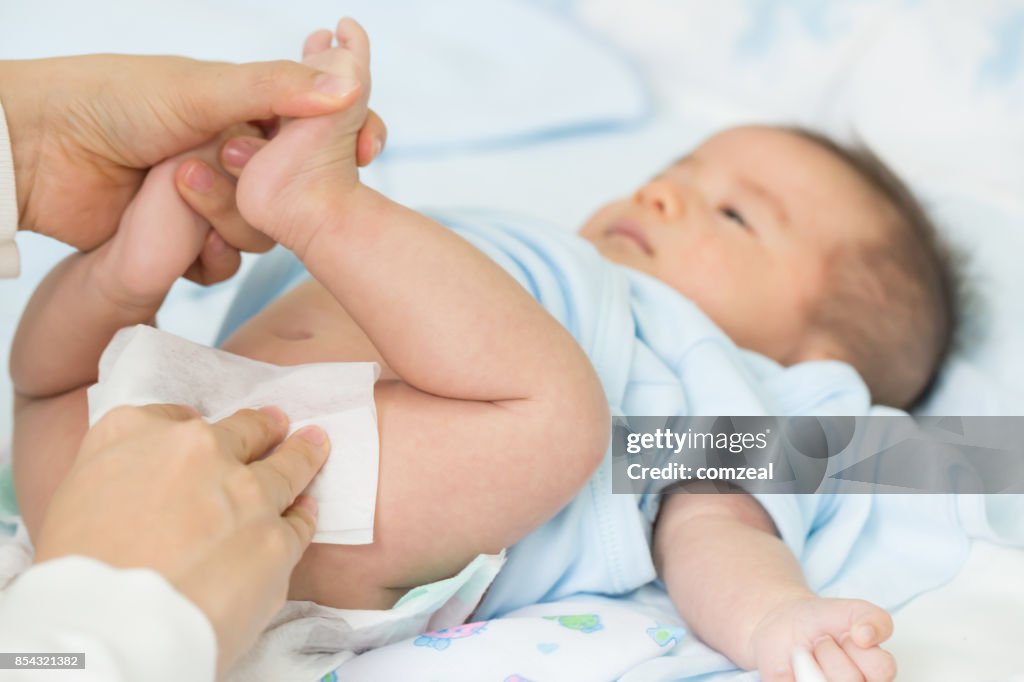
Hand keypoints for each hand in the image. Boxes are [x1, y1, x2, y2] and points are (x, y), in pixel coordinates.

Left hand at [0, 54, 385, 249]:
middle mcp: (234, 158)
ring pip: (262, 235)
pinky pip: (223, 266)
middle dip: (270, 190)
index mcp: (245, 112)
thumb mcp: (201, 88)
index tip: (366, 150)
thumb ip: (276, 90)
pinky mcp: (183, 244)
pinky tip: (178, 237)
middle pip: (293, 195)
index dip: (345, 142)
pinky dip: (206, 258)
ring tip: (178, 185)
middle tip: (226, 162)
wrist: (37, 147)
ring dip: (228, 220)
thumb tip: (349, 88)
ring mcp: (209, 202)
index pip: (316, 131)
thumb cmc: (114, 100)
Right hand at [33, 404, 329, 677]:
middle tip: (278, 422)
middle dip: (262, 427)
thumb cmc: (75, 571)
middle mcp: (197, 450)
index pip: (172, 417)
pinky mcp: (276, 538)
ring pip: (286, 466)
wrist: (110, 626)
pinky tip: (308, 509)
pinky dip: (303, 516)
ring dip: (303, 454)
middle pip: (242, 430)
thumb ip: (120, 471)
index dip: (190, 429)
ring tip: (316, 443)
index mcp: (135, 432)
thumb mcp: (73, 497)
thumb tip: (152, 480)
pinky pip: (299, 522)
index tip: (206, 434)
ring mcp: (245, 493)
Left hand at [750, 594, 896, 681]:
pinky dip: (788, 674)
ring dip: (808, 661)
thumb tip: (866, 635)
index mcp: (876, 675)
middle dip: (829, 651)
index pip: (881, 668)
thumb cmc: (824, 622)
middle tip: (821, 643)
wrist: (786, 623)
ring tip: (808, 654)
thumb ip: (874, 619)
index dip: (856, 646)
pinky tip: (791, 666)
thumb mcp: (855, 610)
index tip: (846, 634)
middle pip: (850, 679)